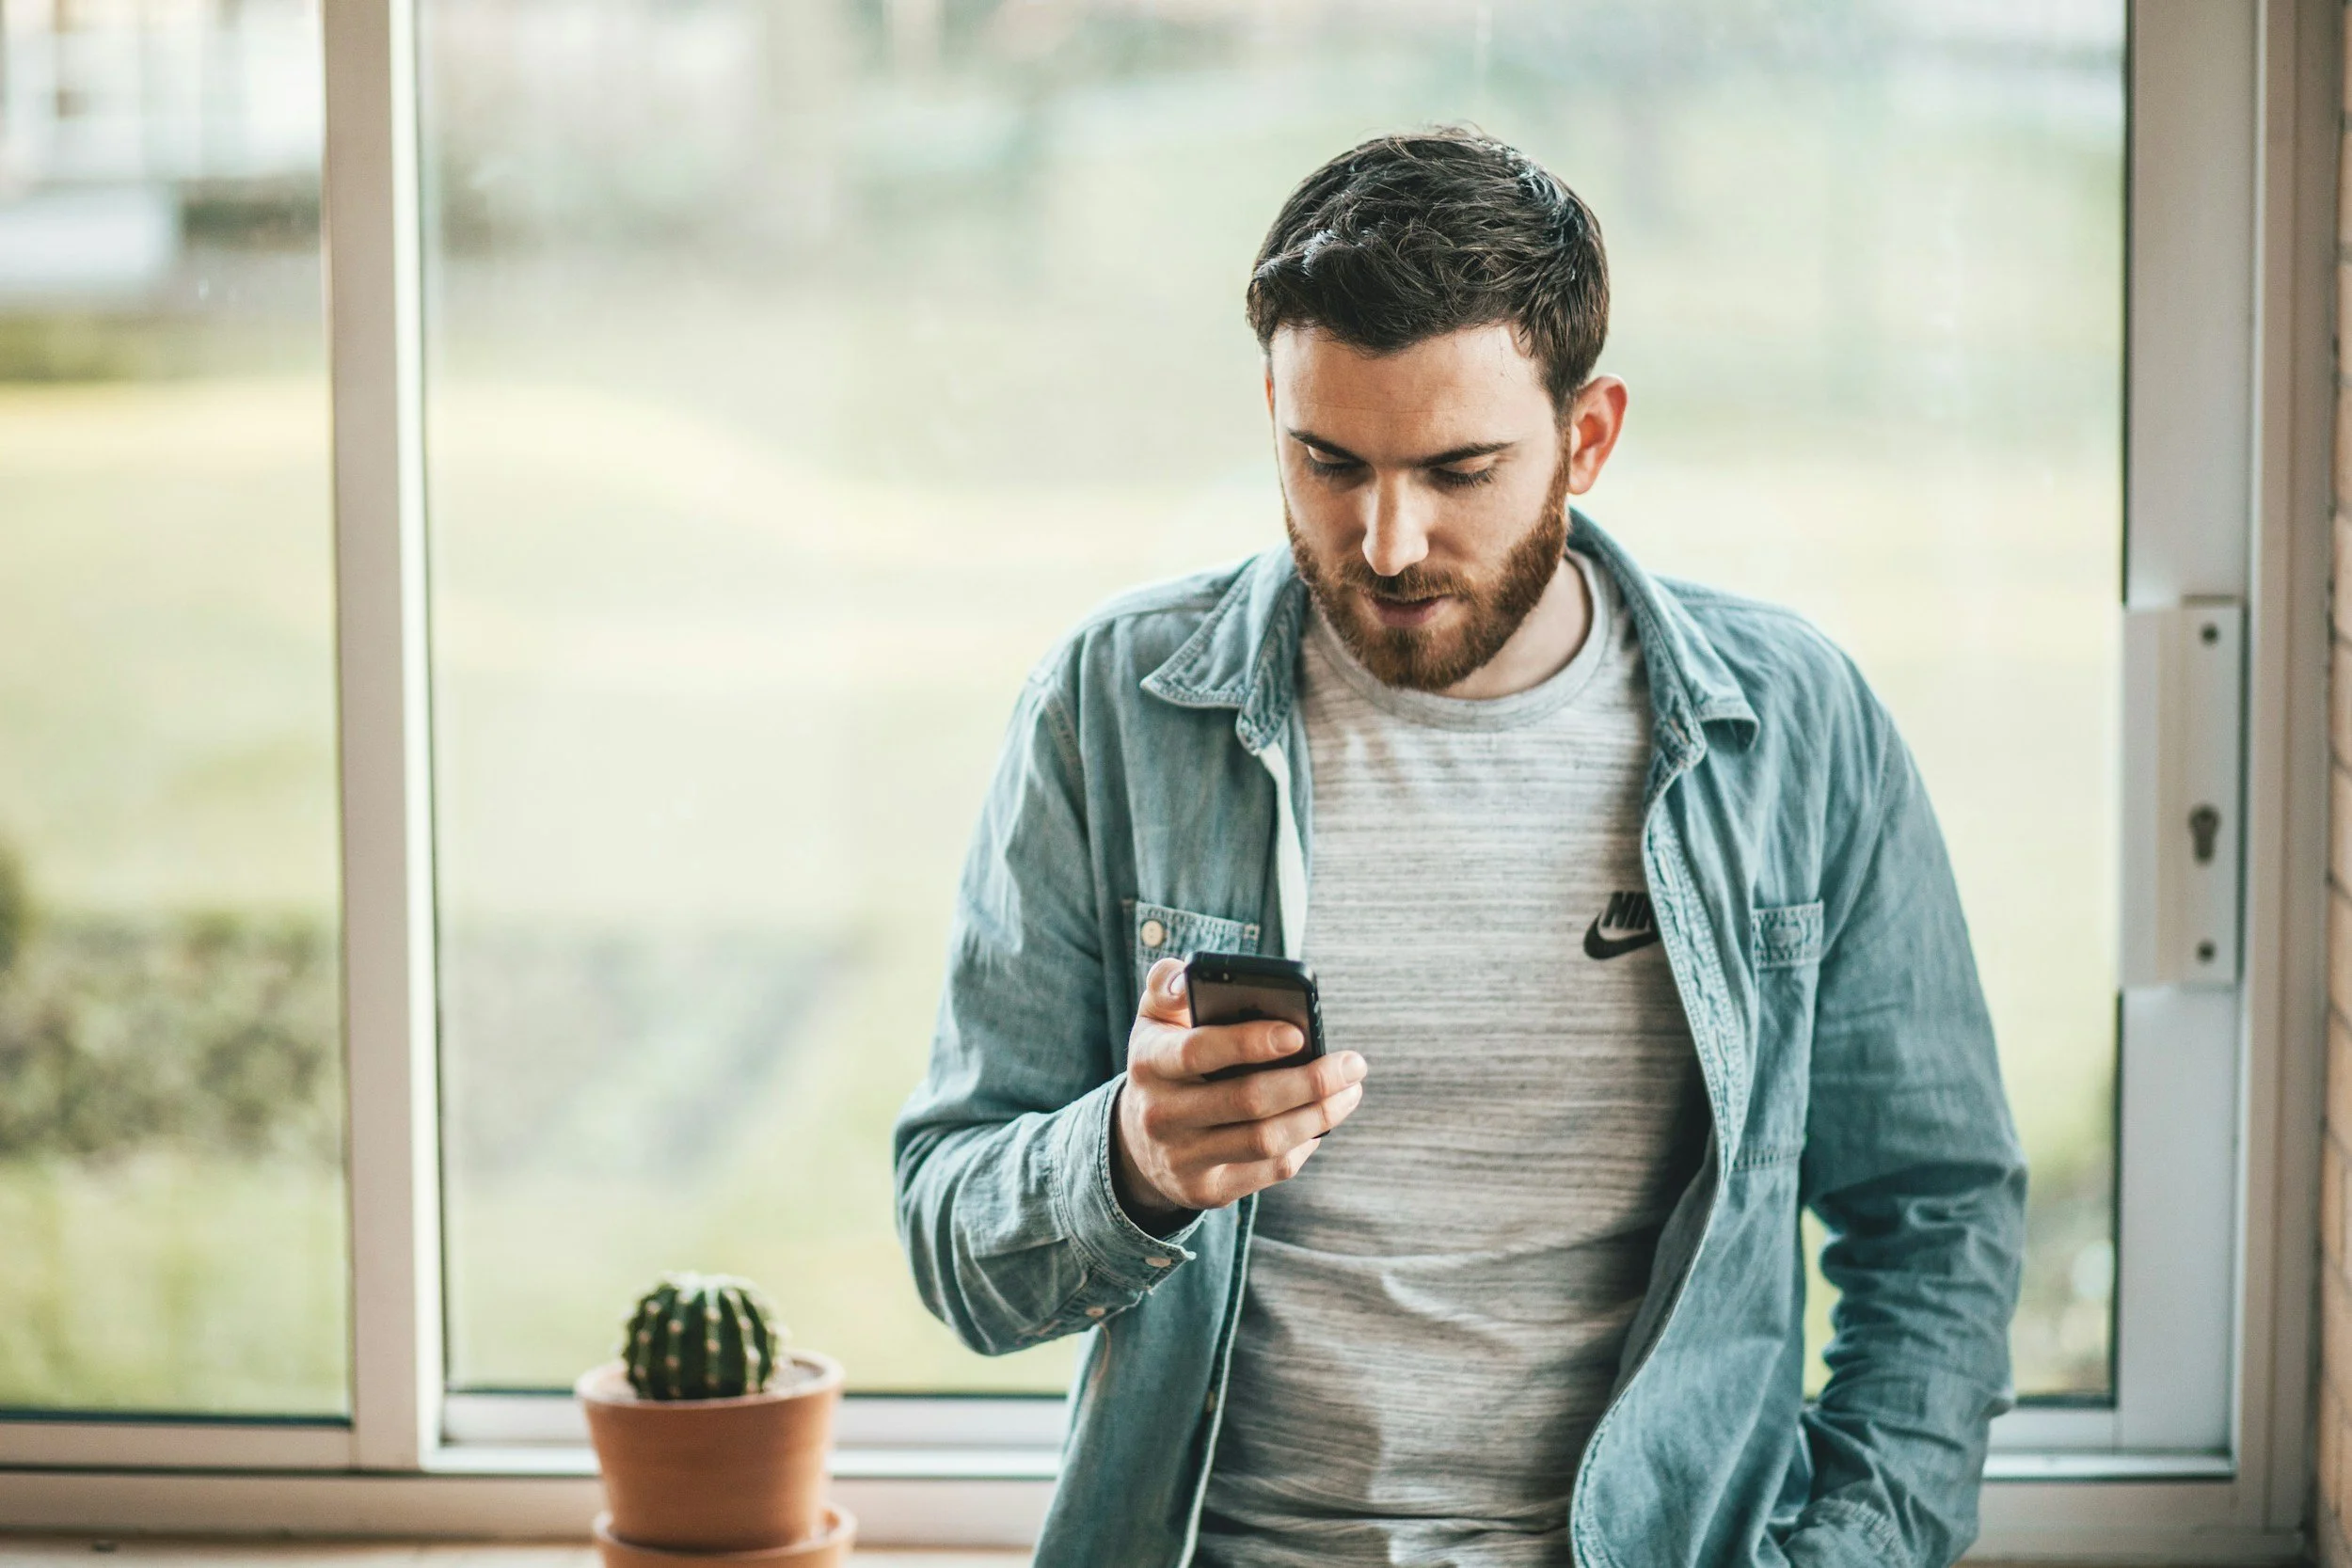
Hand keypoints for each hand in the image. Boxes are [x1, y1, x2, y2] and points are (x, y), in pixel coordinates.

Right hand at [1110, 956, 1368, 1229]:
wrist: (1139, 1139)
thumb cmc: (1166, 1061)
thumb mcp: (1155, 1018)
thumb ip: (1169, 986)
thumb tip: (1191, 979)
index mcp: (1149, 1061)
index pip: (1198, 1051)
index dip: (1249, 1042)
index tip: (1298, 1033)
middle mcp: (1160, 1115)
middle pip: (1247, 1101)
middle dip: (1310, 1082)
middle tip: (1353, 1064)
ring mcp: (1182, 1158)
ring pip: (1265, 1140)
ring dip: (1318, 1115)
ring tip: (1350, 1091)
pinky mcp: (1206, 1191)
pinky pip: (1268, 1170)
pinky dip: (1303, 1144)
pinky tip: (1321, 1122)